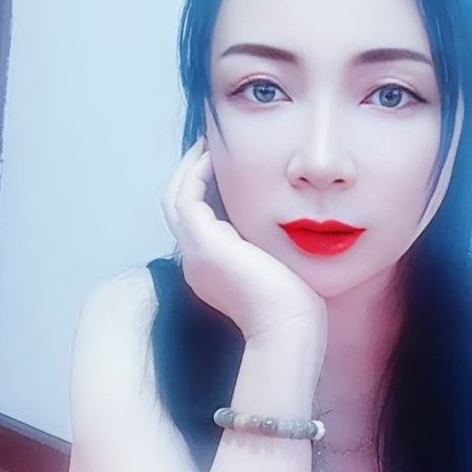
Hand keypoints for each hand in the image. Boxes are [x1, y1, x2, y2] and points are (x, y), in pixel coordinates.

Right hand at [161, 137, 326, 344]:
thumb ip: (272, 246)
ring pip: (175, 199)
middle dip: (190, 175)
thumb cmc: (296, 307)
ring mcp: (195, 254)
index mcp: (212, 271)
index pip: (198, 222)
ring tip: (208, 143)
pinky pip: (186, 197)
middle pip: (178, 208)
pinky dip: (195, 173)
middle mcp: (197, 262)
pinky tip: (214, 155)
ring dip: (189, 168)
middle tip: (207, 147)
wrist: (289, 328)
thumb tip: (293, 223)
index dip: (204, 192)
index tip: (222, 167)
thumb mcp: (280, 269)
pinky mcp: (203, 244)